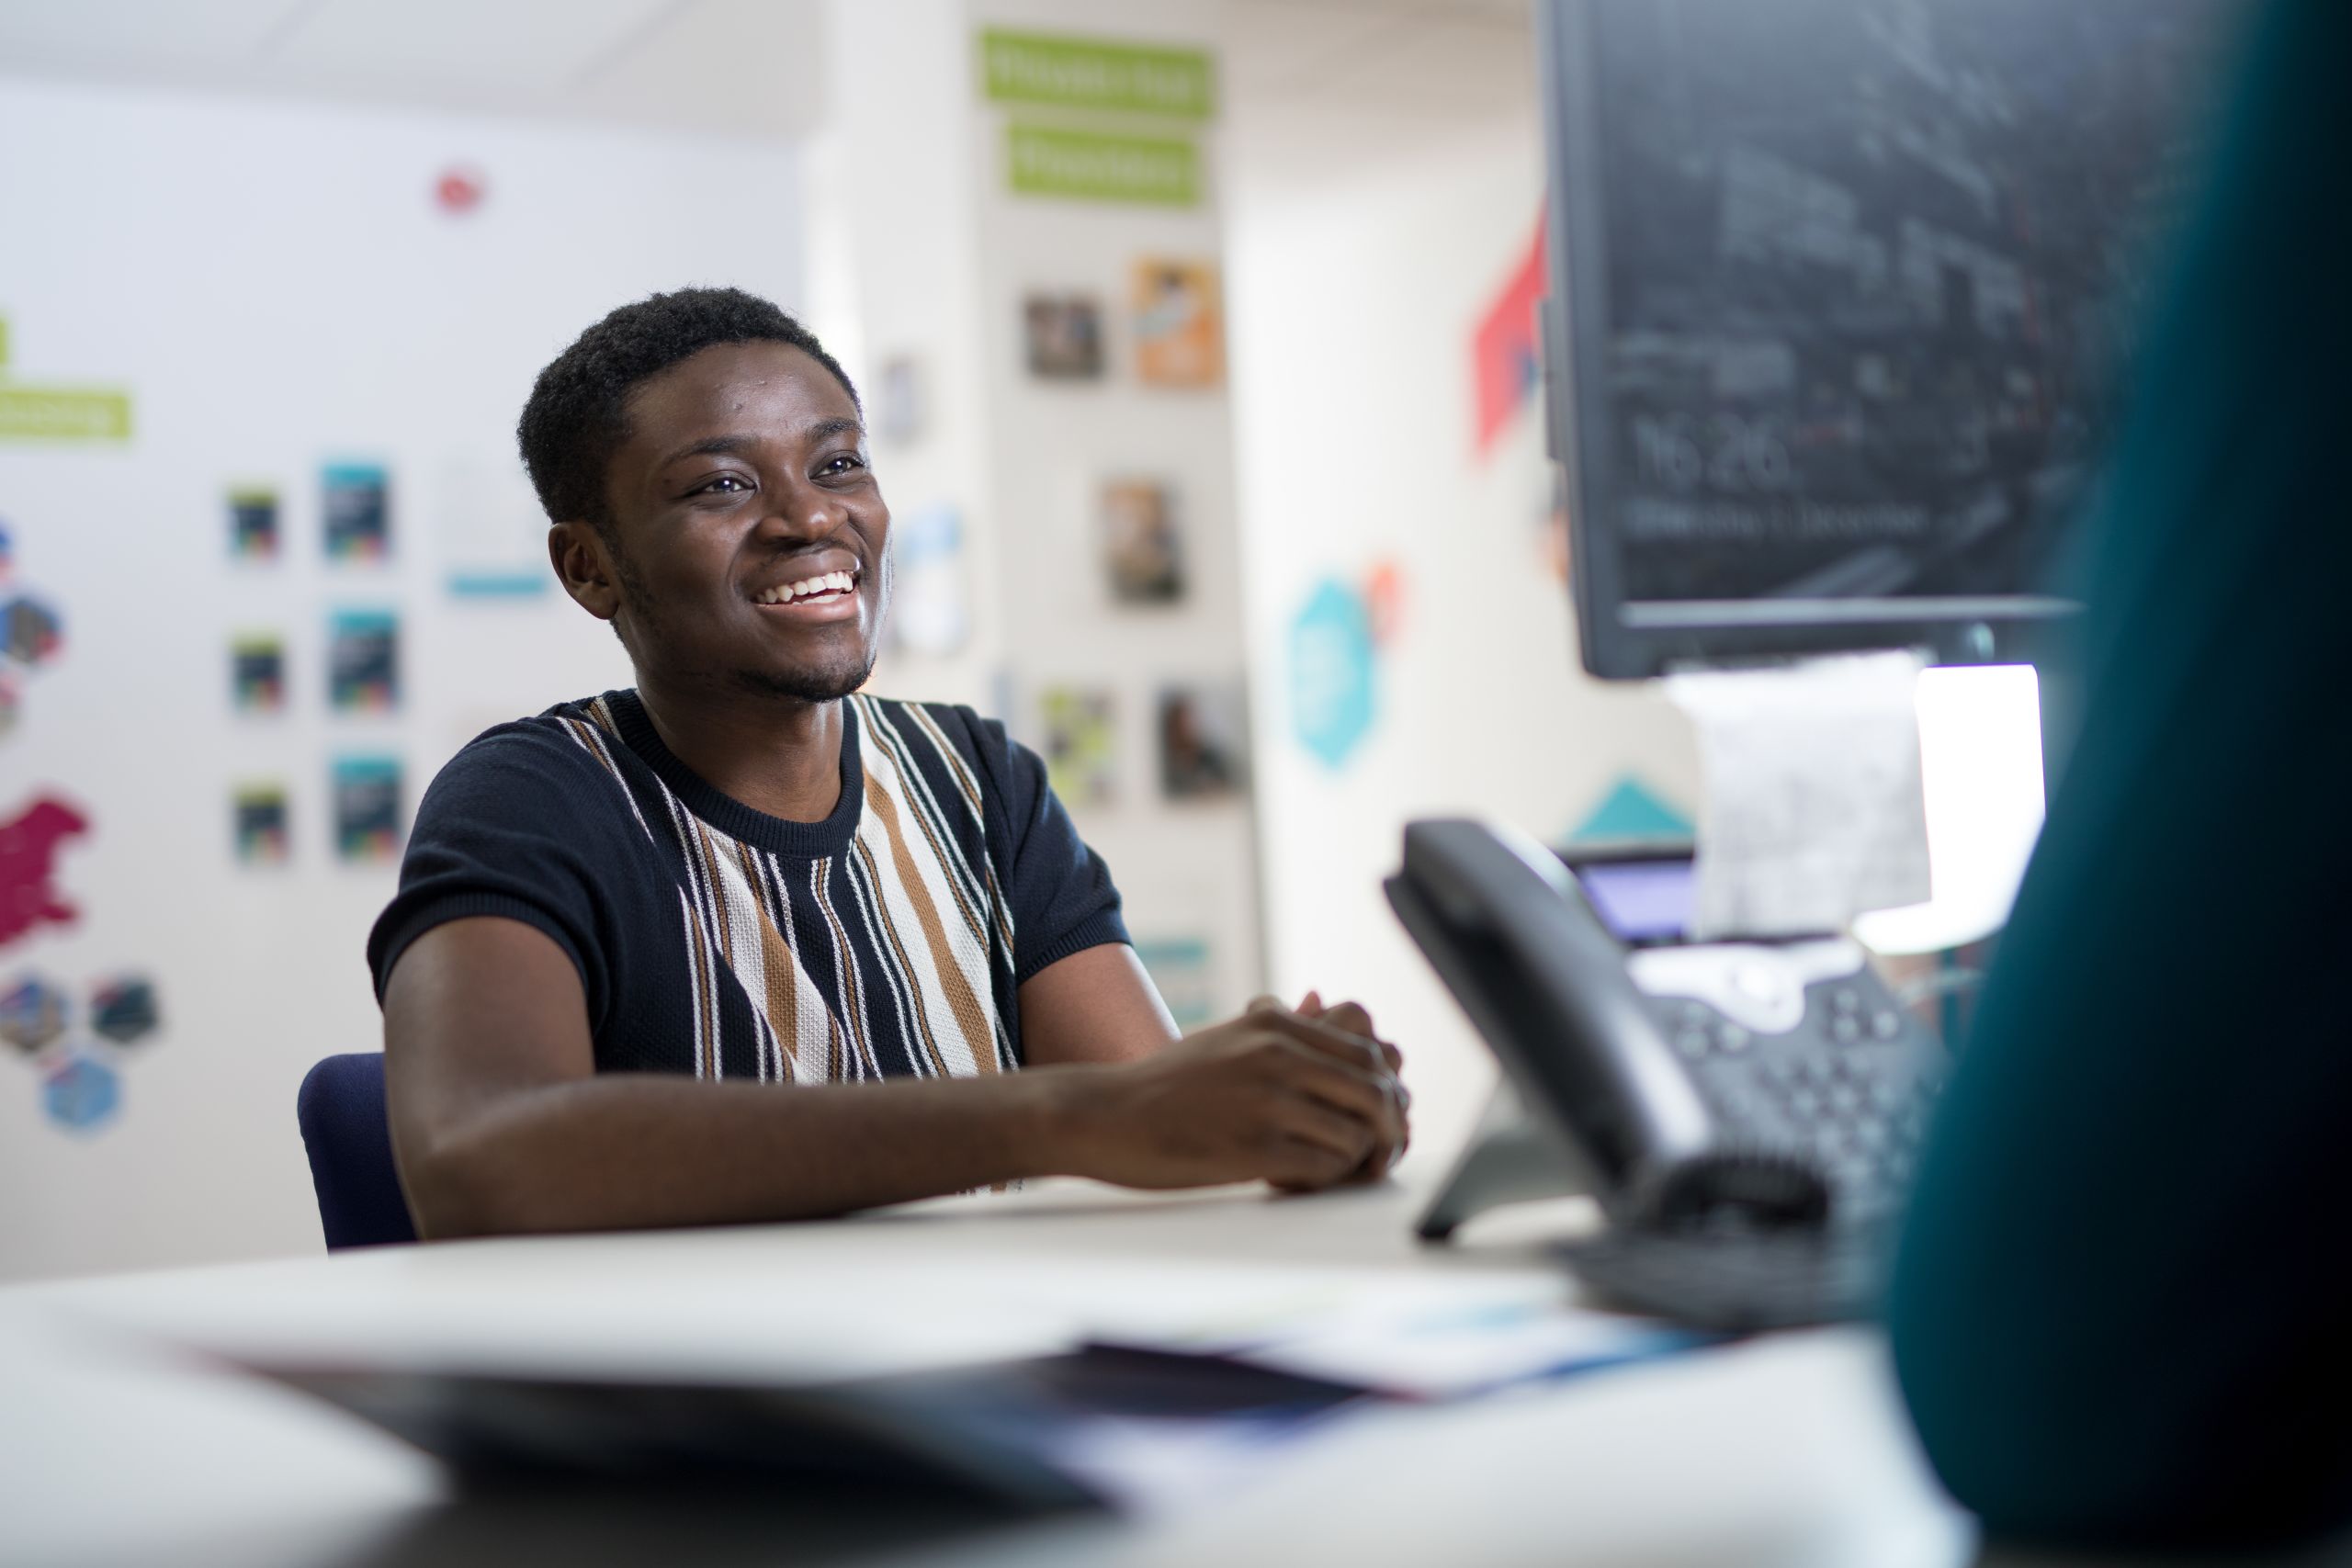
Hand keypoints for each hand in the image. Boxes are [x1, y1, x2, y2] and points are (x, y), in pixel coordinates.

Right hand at [1048, 996, 1409, 1192]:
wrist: (1106, 1116)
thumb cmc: (1167, 1085)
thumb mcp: (1228, 1038)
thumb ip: (1280, 1026)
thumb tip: (1326, 1001)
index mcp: (1276, 1025)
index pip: (1371, 1051)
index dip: (1388, 1089)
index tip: (1378, 1117)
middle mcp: (1278, 1054)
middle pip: (1378, 1092)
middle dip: (1389, 1129)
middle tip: (1375, 1156)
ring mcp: (1268, 1101)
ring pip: (1358, 1134)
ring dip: (1353, 1162)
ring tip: (1326, 1171)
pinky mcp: (1254, 1149)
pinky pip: (1326, 1168)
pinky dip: (1324, 1182)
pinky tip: (1294, 1182)